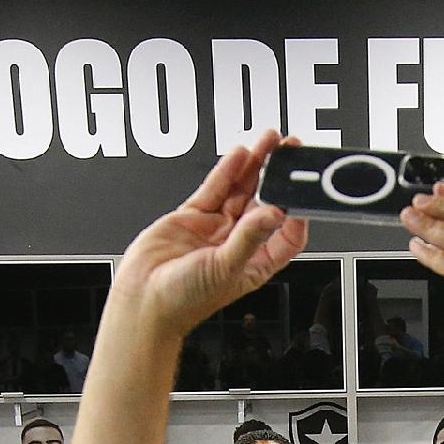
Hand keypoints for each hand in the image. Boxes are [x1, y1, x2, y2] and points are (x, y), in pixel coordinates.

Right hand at [111, 131, 309, 339]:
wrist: (142, 300)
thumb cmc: (184, 302)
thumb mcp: (226, 269)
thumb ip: (249, 238)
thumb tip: (273, 213)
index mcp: (255, 264)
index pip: (286, 235)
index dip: (296, 213)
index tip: (302, 194)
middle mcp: (238, 243)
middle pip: (265, 203)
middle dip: (278, 177)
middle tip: (289, 151)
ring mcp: (216, 228)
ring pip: (241, 190)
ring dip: (255, 166)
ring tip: (268, 142)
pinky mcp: (193, 216)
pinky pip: (214, 189)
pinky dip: (227, 171)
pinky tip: (240, 155)